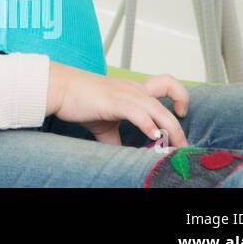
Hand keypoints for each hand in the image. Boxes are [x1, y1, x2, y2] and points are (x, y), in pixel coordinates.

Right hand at [46, 61, 189, 147]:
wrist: (59, 88)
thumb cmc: (78, 101)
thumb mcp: (104, 124)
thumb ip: (116, 139)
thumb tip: (122, 159)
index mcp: (134, 90)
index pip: (166, 84)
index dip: (180, 96)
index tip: (181, 113)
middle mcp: (134, 89)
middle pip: (170, 98)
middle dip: (179, 125)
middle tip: (183, 146)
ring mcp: (125, 93)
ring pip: (158, 109)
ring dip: (171, 129)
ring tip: (175, 146)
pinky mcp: (114, 101)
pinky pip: (138, 112)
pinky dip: (149, 124)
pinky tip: (153, 136)